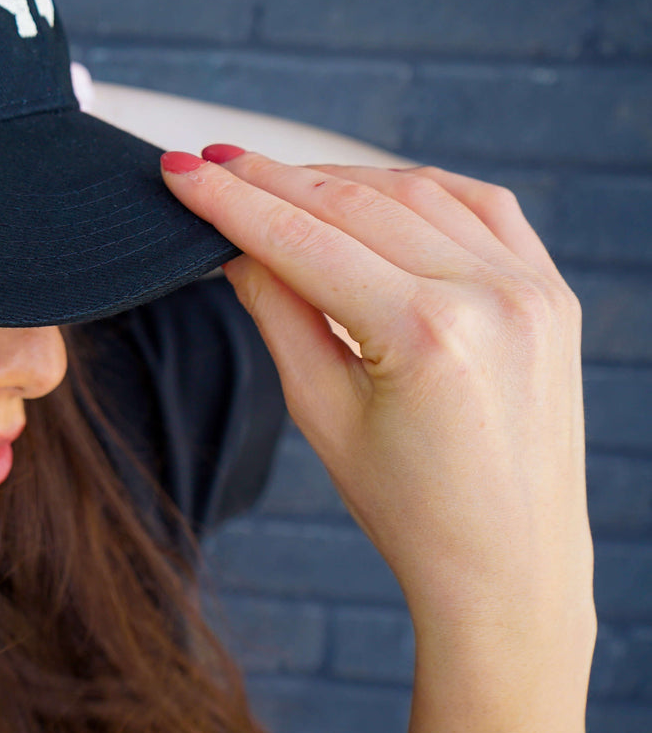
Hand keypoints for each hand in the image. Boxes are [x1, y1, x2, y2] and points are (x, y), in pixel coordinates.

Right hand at [159, 148, 591, 637]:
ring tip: (276, 183)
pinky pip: (479, 207)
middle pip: (354, 204)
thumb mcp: (322, 413)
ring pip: (415, 193)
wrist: (508, 567)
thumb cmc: (411, 510)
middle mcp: (489, 295)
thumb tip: (238, 245)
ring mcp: (531, 288)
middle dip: (273, 181)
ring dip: (338, 181)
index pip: (303, 240)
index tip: (182, 171)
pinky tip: (370, 191)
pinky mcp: (551, 291)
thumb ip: (278, 313)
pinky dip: (417, 190)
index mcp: (427, 334)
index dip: (231, 201)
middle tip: (212, 164)